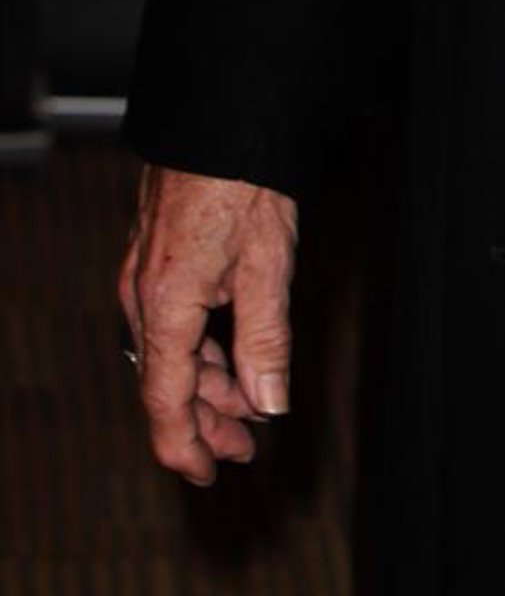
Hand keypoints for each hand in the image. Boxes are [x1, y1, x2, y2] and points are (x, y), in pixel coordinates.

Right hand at [118, 164, 298, 485]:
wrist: (221, 118)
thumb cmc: (244, 182)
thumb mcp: (268, 267)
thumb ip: (266, 341)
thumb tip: (270, 403)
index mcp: (164, 307)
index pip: (165, 401)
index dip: (185, 447)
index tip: (208, 477)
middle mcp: (141, 297)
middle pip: (164, 382)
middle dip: (205, 422)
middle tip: (245, 449)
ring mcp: (142, 276)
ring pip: (168, 353)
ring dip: (206, 386)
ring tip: (247, 408)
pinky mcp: (154, 258)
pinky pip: (169, 323)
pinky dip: (199, 350)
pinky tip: (230, 356)